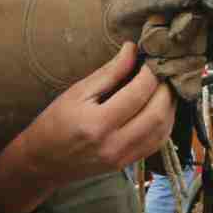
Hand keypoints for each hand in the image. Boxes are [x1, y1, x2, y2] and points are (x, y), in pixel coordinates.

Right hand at [12, 42, 177, 192]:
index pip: (138, 93)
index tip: (150, 58)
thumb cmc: (54, 123)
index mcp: (97, 124)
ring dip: (170, 106)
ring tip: (163, 86)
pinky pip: (157, 143)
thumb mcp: (76, 92)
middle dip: (166, 88)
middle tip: (162, 71)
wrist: (42, 162)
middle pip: (157, 113)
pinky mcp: (127, 163)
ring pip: (163, 130)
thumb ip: (109, 72)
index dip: (150, 73)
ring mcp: (122, 157)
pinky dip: (165, 122)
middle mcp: (113, 144)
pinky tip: (160, 107)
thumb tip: (132, 49)